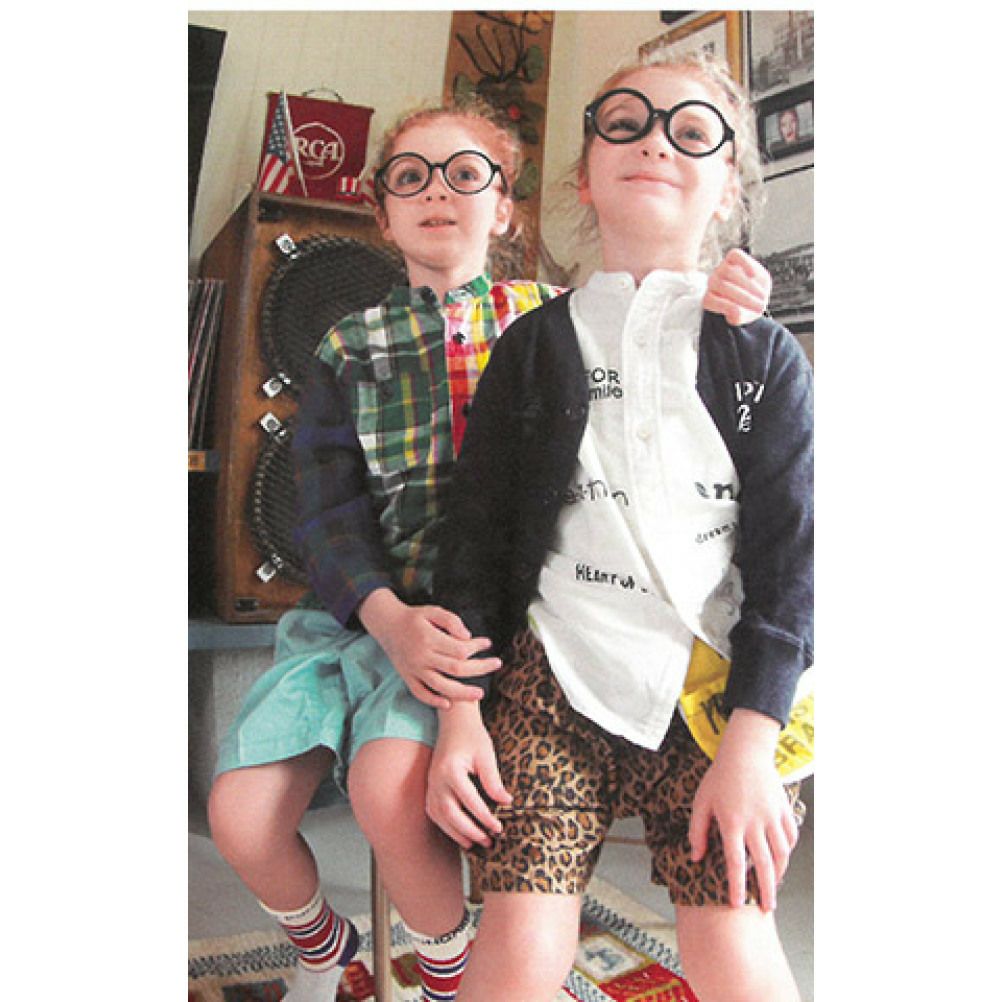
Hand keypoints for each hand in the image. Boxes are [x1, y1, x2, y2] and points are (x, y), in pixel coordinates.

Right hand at [359, 589, 501, 708]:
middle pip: (456, 668)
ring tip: (480, 694)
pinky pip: (420, 693)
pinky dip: (433, 701)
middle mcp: (422, 656)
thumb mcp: (432, 611)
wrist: (386, 624)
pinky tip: (449, 704)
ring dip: (462, 693)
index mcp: (429, 638)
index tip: (487, 643)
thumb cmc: (413, 617)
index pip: (459, 648)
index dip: (476, 647)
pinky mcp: (407, 677)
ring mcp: (414, 669)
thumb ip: (451, 621)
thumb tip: (468, 636)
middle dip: (479, 668)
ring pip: (441, 686)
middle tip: (496, 664)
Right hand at [426, 701, 511, 848]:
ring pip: (440, 816)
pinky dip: (446, 825)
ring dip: (457, 833)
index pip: (469, 801)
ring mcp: (430, 784)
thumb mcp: (486, 755)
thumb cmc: (472, 736)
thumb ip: (493, 780)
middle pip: (450, 814)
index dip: (485, 817)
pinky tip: (460, 832)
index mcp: (450, 770)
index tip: (499, 828)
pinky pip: (434, 812)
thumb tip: (506, 802)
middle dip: (470, 831)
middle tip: (489, 841)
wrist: (454, 721)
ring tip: (476, 843)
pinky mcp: (430, 786)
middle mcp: (436, 779)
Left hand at [689, 709, 798, 911]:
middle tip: (765, 908)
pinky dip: (788, 851)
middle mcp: (755, 822)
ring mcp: (772, 816)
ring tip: (773, 886)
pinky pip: (790, 836)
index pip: (735, 862)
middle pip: (764, 864)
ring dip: (778, 873)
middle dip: (765, 890)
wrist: (745, 753)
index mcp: (732, 822)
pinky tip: (781, 859)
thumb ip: (698, 831)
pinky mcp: (784, 810)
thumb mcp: (701, 802)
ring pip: (781, 853)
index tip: (737, 903)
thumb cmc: (720, 777)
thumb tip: (696, 857)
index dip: (736, 885)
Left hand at [703, 248, 772, 324]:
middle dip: (745, 298)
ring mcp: (721, 268)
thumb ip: (737, 317)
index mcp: (708, 298)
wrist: (751, 293)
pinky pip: (735, 255)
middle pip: (723, 286)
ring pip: (729, 272)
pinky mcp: (732, 257)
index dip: (726, 308)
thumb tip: (735, 312)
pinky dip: (745, 264)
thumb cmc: (744, 307)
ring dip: (749, 286)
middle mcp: (712, 282)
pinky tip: (754, 275)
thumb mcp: (741, 317)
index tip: (741, 314)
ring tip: (763, 296)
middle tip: (760, 306)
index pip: (709, 301)